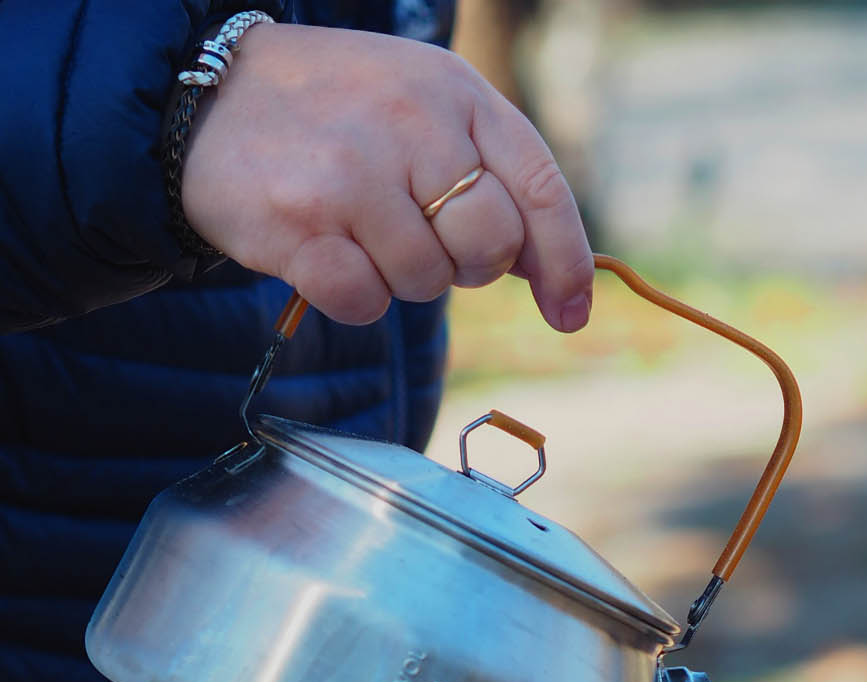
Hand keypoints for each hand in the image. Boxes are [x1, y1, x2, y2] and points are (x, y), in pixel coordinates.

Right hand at [180, 23, 592, 330]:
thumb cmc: (336, 114)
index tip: (568, 313)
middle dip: (465, 265)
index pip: (540, 189)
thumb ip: (492, 175)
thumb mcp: (424, 109)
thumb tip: (555, 279)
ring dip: (398, 275)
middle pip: (489, 247)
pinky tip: (323, 249)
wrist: (208, 97)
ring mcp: (353, 173)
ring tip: (357, 226)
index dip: (565, 262)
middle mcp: (410, 123)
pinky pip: (366, 303)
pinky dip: (351, 296)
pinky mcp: (302, 225)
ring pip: (426, 281)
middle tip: (422, 239)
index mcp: (454, 92)